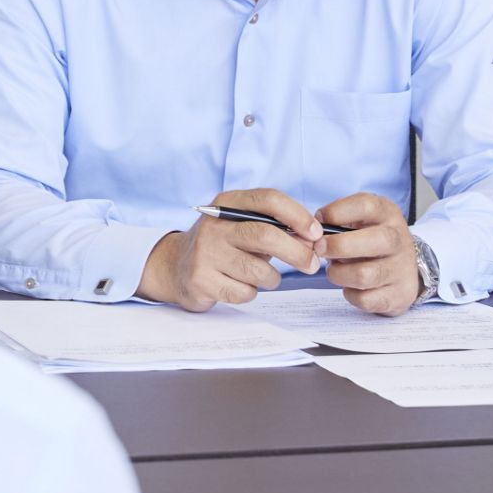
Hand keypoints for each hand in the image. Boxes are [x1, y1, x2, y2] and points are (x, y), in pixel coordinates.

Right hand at [138, 189, 322, 311]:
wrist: (176, 266)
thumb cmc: (224, 245)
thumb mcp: (244, 226)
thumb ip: (275, 228)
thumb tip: (313, 240)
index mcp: (227, 203)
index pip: (267, 199)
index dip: (298, 215)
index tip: (317, 234)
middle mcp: (213, 226)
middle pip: (265, 235)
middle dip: (296, 252)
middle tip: (312, 265)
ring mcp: (205, 253)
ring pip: (259, 271)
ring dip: (272, 278)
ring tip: (262, 276)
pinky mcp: (201, 281)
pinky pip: (244, 292)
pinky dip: (250, 292)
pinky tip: (237, 284)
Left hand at [317, 192, 420, 315]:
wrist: (403, 267)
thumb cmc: (369, 239)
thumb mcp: (359, 219)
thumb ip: (336, 219)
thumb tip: (309, 230)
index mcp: (387, 214)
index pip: (366, 205)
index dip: (336, 212)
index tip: (317, 222)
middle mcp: (399, 240)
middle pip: (374, 241)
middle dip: (337, 246)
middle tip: (319, 249)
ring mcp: (401, 269)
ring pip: (364, 275)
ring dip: (338, 274)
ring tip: (334, 269)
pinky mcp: (399, 295)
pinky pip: (365, 299)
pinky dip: (349, 294)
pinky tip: (349, 286)